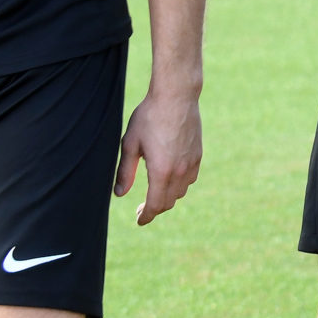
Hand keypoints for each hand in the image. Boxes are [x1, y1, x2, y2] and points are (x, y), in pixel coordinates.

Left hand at [116, 86, 201, 225]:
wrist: (176, 96)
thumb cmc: (149, 117)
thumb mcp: (130, 144)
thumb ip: (125, 172)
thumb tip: (119, 194)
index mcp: (161, 172)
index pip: (154, 205)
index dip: (146, 216)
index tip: (139, 221)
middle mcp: (179, 172)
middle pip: (168, 202)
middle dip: (154, 209)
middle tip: (141, 209)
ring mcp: (191, 163)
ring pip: (180, 192)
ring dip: (167, 197)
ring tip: (155, 193)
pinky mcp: (198, 155)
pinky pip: (190, 179)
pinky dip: (179, 185)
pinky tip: (170, 177)